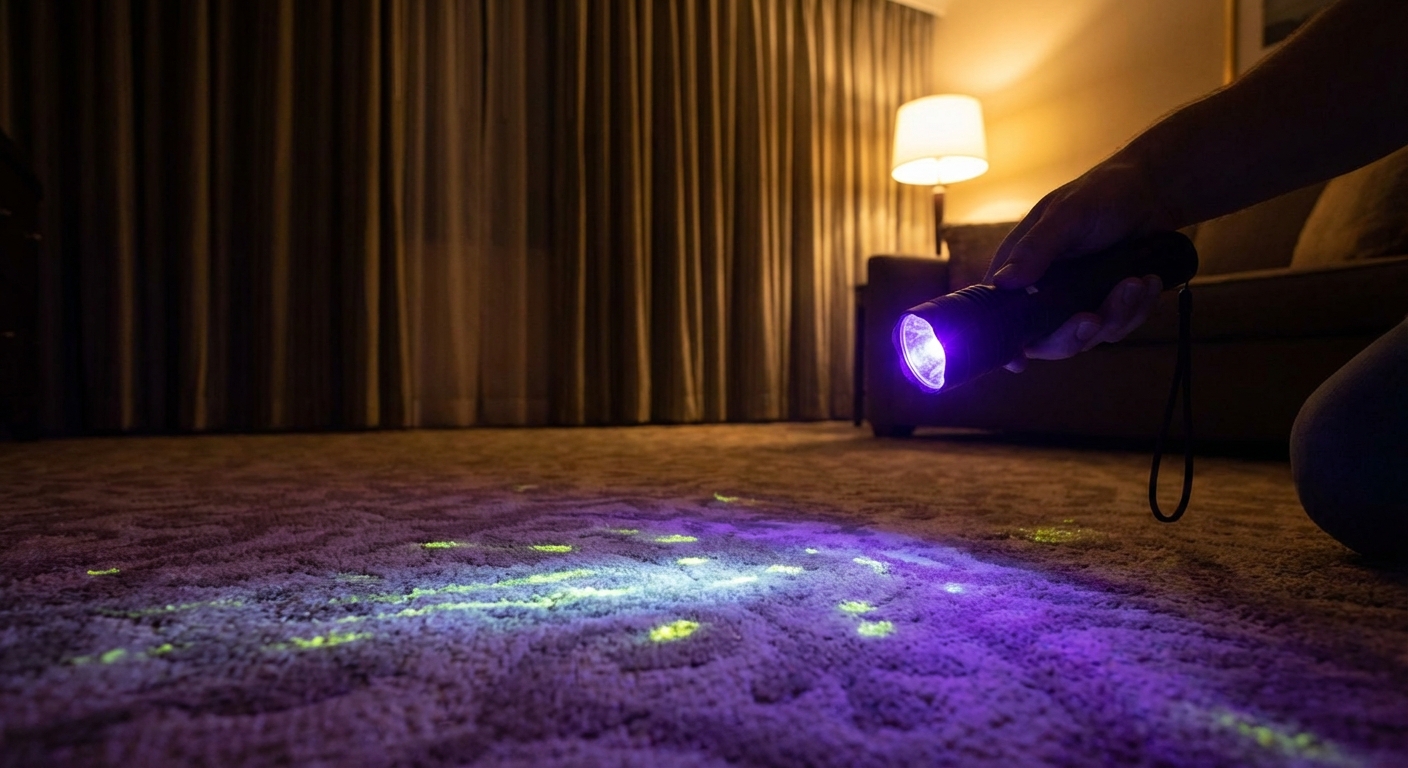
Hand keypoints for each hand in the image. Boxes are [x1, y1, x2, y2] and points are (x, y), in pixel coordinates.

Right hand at [983, 157, 1178, 371]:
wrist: (1153, 191)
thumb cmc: (1101, 193)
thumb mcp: (1066, 215)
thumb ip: (1036, 248)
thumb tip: (1002, 282)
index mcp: (1022, 269)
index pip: (1001, 314)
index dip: (1007, 341)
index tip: (1017, 361)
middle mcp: (1046, 291)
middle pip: (1046, 340)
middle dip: (1072, 335)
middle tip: (1092, 318)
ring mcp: (1078, 301)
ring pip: (1090, 337)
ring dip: (1116, 315)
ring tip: (1135, 282)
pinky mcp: (1109, 305)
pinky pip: (1121, 326)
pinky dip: (1138, 308)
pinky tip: (1147, 281)